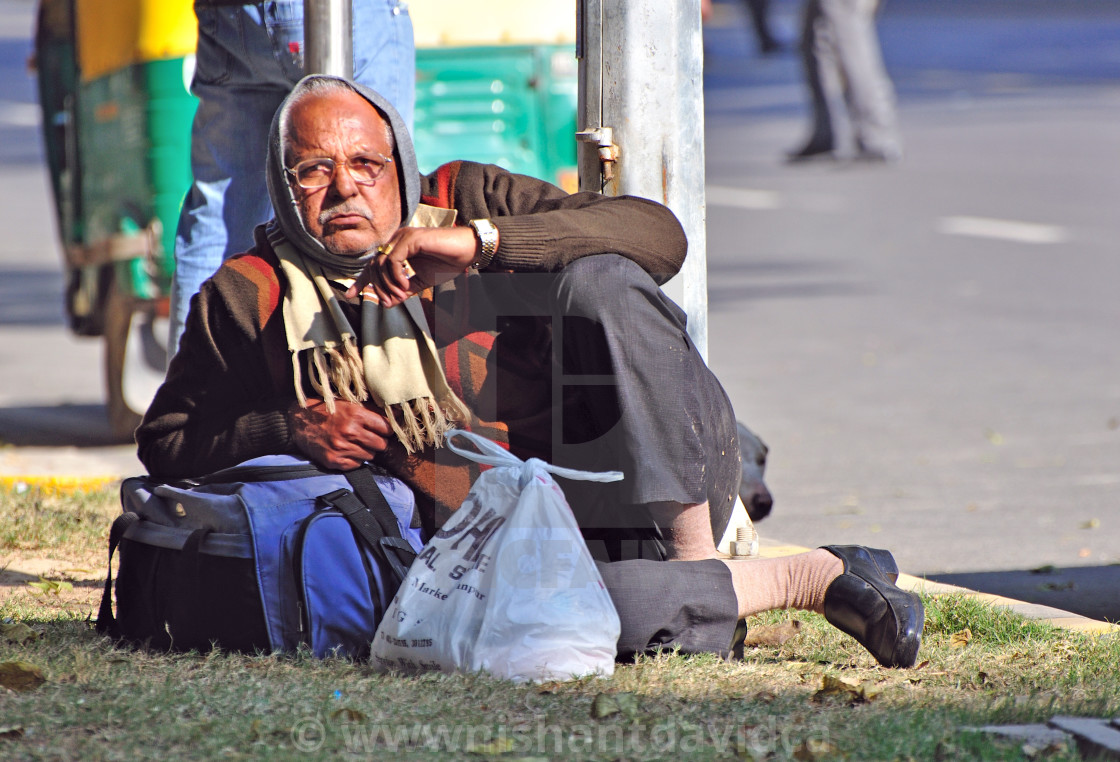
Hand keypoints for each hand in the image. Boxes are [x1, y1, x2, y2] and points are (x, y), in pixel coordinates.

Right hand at [288, 399, 392, 470]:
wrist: (298, 422)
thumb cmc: (328, 410)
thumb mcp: (349, 404)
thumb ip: (372, 410)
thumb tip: (397, 414)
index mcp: (356, 415)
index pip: (386, 428)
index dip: (387, 429)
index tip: (383, 430)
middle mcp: (350, 432)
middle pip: (381, 445)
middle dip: (378, 441)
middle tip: (370, 437)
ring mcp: (342, 448)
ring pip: (370, 456)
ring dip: (366, 451)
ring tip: (356, 443)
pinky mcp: (334, 460)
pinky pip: (356, 464)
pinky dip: (355, 459)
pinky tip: (347, 450)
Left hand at [344, 226, 477, 307]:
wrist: (468, 251)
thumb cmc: (448, 262)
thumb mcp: (422, 281)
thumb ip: (405, 290)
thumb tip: (387, 303)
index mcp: (398, 249)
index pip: (373, 265)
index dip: (361, 280)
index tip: (351, 296)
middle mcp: (397, 240)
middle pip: (374, 266)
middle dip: (377, 288)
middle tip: (388, 303)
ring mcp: (403, 237)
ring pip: (382, 264)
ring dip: (388, 285)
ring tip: (401, 296)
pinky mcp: (411, 238)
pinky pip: (394, 260)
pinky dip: (396, 276)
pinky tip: (406, 286)